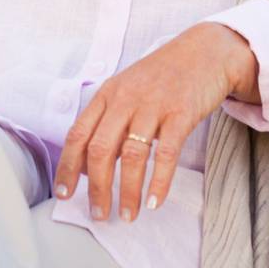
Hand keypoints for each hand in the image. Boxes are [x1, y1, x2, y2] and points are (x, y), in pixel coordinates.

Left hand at [52, 23, 258, 222]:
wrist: (205, 52)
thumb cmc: (163, 76)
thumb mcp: (127, 89)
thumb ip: (107, 120)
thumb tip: (85, 163)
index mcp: (108, 94)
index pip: (78, 134)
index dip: (67, 166)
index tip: (64, 194)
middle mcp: (126, 98)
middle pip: (101, 149)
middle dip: (97, 187)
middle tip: (100, 214)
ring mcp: (153, 105)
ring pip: (131, 155)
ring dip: (127, 191)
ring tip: (128, 215)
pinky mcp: (181, 113)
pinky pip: (166, 154)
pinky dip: (159, 182)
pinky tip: (155, 201)